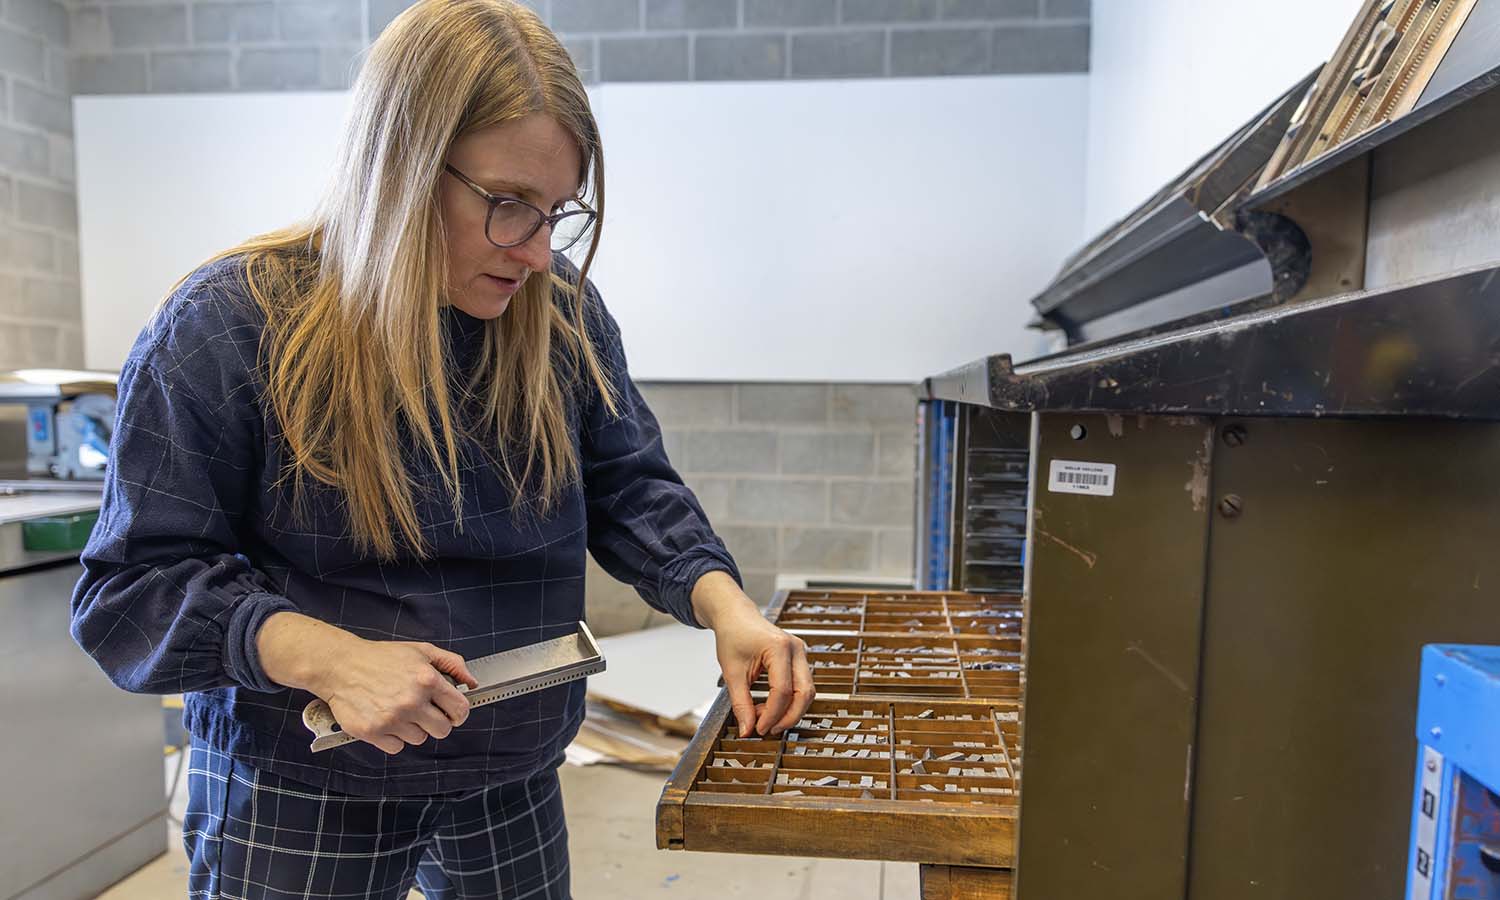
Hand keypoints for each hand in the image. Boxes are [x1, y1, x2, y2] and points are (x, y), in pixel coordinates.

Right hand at [258, 612, 478, 754]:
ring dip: (413, 728)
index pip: (460, 709)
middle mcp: (412, 701)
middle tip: (424, 712)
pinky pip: (397, 747)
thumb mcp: (421, 651)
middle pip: (443, 730)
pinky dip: (393, 738)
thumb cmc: (381, 658)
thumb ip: (452, 663)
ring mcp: (392, 718)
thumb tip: (472, 683)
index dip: (458, 713)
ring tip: (399, 711)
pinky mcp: (373, 732)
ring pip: (420, 739)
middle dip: (437, 722)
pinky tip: (386, 720)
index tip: (451, 712)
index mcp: (427, 679)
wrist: (341, 666)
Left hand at [691, 573, 814, 737]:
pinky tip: (769, 707)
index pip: (782, 690)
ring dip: (789, 710)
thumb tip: (747, 729)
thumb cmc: (733, 635)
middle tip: (768, 729)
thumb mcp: (732, 672)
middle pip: (804, 693)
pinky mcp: (799, 658)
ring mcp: (801, 652)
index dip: (772, 714)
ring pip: (807, 691)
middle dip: (788, 717)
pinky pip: (802, 685)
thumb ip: (741, 703)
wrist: (735, 616)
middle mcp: (796, 648)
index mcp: (778, 647)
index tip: (758, 729)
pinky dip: (789, 701)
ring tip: (765, 718)